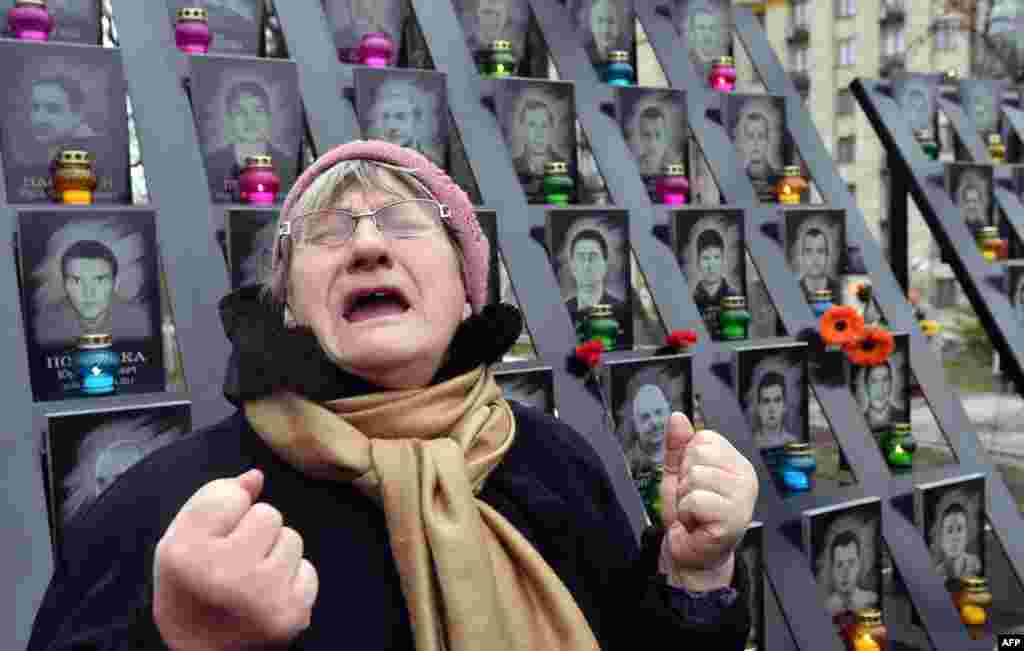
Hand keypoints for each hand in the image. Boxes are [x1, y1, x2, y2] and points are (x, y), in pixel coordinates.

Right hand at [153, 469, 318, 650]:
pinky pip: (308, 569)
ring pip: (293, 538)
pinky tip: (267, 596)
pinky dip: (291, 579)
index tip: (213, 538)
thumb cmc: (188, 589)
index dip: (226, 512)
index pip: (230, 494)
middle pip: (268, 513)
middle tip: (233, 561)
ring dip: (275, 552)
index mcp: (186, 553)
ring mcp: (263, 597)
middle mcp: (225, 574)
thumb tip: (257, 475)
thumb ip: (213, 500)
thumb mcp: (179, 540)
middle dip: (254, 530)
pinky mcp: (291, 616)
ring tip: (251, 578)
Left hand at [658, 413, 757, 591]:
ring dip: (685, 498)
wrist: (692, 554)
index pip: (704, 439)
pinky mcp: (734, 518)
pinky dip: (687, 512)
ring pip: (696, 477)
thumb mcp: (677, 474)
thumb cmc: (689, 515)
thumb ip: (677, 446)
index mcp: (735, 462)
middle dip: (684, 479)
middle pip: (699, 455)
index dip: (687, 461)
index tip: (693, 483)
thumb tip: (678, 417)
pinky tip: (698, 523)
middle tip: (693, 500)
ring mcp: (743, 498)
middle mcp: (745, 476)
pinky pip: (695, 499)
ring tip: (695, 513)